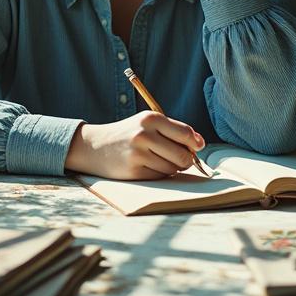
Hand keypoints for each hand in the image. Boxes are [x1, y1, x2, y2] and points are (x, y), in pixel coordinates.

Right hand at [65, 111, 205, 179]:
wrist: (95, 146)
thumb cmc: (128, 134)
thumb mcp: (147, 123)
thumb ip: (173, 131)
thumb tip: (200, 143)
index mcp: (151, 118)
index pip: (186, 133)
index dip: (196, 143)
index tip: (197, 147)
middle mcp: (145, 134)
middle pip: (183, 155)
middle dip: (186, 160)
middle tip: (179, 158)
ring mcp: (138, 153)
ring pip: (173, 168)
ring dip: (172, 167)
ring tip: (158, 159)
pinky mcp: (134, 170)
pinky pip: (160, 176)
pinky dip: (159, 174)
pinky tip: (148, 166)